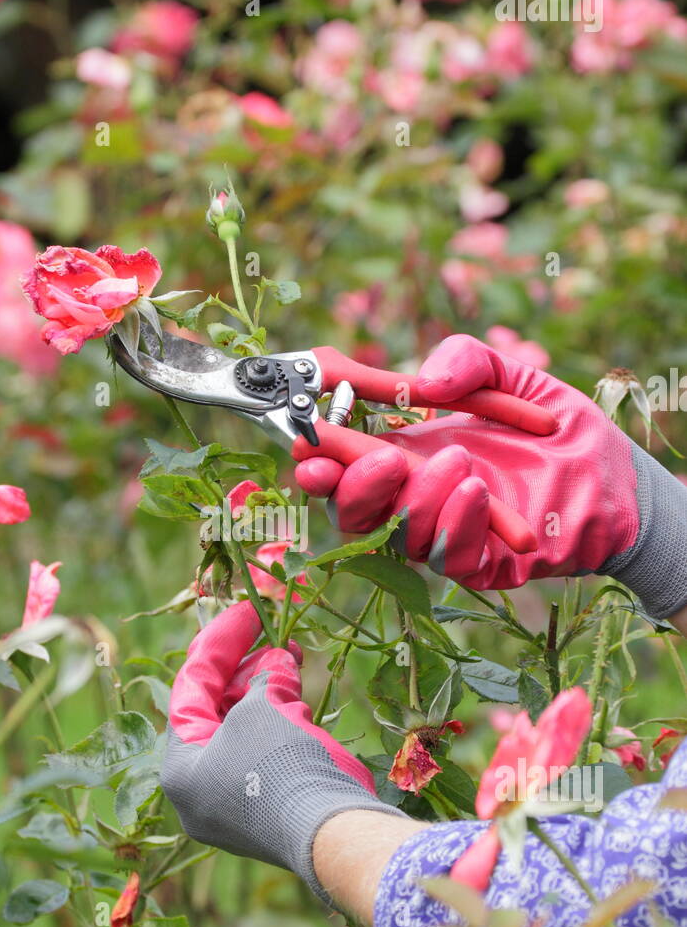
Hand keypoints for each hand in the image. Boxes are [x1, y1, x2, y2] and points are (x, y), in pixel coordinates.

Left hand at [161, 600, 400, 902]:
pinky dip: (283, 725)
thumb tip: (277, 663)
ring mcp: (236, 807)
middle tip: (275, 636)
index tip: (247, 612)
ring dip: (269, 694)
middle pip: (217, 713)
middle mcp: (201, 792)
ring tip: (293, 660)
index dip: (220, 645)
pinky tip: (302, 701)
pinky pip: (268, 757)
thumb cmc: (280, 768)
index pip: (191, 691)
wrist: (333, 837)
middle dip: (248, 671)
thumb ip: (262, 681)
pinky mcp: (271, 813)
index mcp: (181, 768)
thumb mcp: (262, 711)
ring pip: (246, 734)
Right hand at [295, 333, 686, 620]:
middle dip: (352, 490)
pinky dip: (457, 523)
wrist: (619, 475)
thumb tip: (427, 381)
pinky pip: (451, 558)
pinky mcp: (482, 565)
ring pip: (400, 535)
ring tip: (459, 460)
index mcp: (405, 454)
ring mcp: (445, 534)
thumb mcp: (513, 375)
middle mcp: (415, 498)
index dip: (319, 462)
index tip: (307, 448)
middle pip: (354, 512)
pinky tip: (476, 490)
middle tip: (376, 460)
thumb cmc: (559, 427)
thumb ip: (469, 361)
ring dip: (419, 499)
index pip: (344, 466)